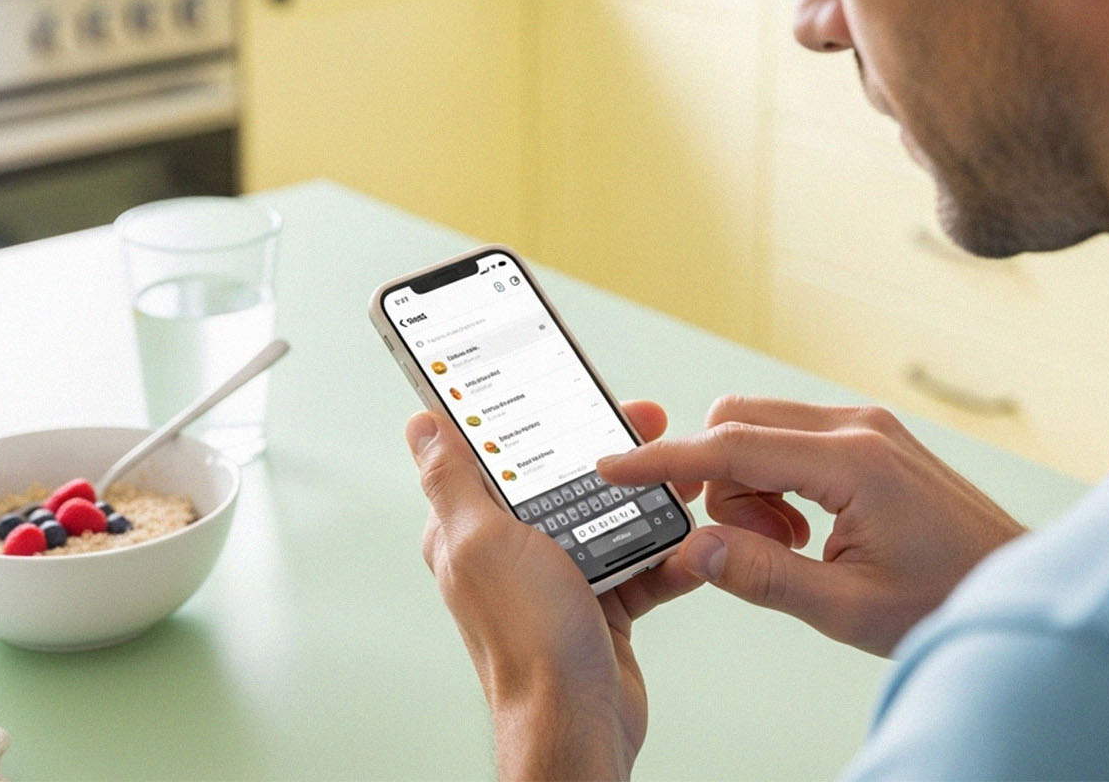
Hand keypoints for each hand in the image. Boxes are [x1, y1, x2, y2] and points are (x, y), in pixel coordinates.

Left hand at [406, 400, 702, 780]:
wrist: (577, 720)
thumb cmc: (526, 638)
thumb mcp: (482, 541)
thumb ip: (453, 481)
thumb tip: (421, 426)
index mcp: (470, 529)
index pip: (496, 450)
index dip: (532, 413)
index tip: (572, 388)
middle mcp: (510, 550)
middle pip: (561, 477)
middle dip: (608, 451)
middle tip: (650, 425)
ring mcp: (557, 577)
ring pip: (606, 515)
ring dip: (646, 498)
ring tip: (680, 481)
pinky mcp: (599, 603)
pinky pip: (638, 563)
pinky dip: (666, 555)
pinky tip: (687, 543)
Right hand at [597, 396, 1024, 656]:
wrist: (1016, 587)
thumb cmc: (947, 601)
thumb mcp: (848, 608)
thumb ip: (764, 576)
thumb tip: (697, 548)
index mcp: (853, 462)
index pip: (733, 446)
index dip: (665, 459)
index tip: (614, 466)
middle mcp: (859, 427)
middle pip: (739, 422)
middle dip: (718, 480)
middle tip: (747, 544)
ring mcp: (867, 427)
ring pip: (761, 429)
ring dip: (749, 484)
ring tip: (788, 546)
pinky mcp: (871, 437)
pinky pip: (791, 440)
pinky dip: (776, 480)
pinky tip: (805, 530)